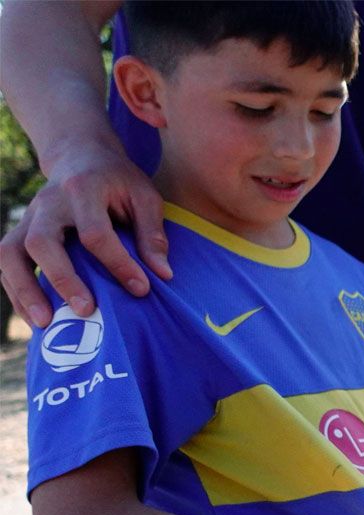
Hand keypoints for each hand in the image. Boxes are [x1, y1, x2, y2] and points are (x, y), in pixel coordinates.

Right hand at [0, 139, 169, 326]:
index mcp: (83, 189)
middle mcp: (48, 203)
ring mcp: (29, 217)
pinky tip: (35, 318)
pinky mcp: (19, 231)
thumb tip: (163, 274)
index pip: (96, 233)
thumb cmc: (118, 181)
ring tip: (44, 324)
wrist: (80, 156)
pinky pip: (5, 262)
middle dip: (63, 278)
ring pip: (10, 253)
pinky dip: (15, 290)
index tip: (141, 289)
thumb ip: (153, 233)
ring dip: (24, 290)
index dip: (118, 263)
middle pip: (42, 242)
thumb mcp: (144, 196)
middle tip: (85, 310)